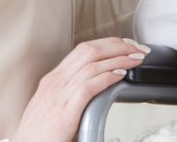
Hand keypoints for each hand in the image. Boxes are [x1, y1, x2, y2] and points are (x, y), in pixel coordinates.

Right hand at [12, 37, 148, 141]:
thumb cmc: (39, 135)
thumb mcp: (53, 107)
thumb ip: (70, 95)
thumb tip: (94, 88)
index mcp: (53, 80)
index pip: (83, 50)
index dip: (107, 44)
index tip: (125, 45)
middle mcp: (55, 82)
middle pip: (89, 50)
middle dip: (117, 45)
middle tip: (137, 47)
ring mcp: (59, 95)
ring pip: (92, 64)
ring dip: (119, 58)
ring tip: (136, 59)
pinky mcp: (64, 112)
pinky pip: (89, 86)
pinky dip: (107, 77)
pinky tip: (121, 75)